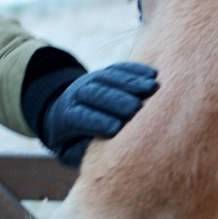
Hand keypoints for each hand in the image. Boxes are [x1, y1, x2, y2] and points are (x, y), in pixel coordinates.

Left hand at [39, 62, 158, 167]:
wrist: (64, 112)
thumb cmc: (74, 141)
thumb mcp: (70, 151)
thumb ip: (82, 151)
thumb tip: (100, 150)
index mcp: (65, 117)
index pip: (79, 117)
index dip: (97, 122)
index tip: (116, 129)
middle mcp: (76, 94)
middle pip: (96, 93)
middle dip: (117, 100)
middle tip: (136, 108)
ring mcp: (91, 80)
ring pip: (110, 77)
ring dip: (132, 82)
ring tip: (153, 88)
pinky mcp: (105, 72)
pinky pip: (120, 67)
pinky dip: (136, 70)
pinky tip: (153, 75)